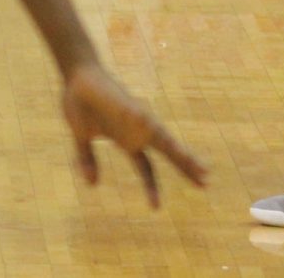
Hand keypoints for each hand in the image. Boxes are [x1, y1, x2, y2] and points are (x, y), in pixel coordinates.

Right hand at [62, 63, 206, 207]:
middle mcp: (136, 130)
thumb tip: (92, 184)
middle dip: (186, 166)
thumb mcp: (82, 138)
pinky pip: (142, 117)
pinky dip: (151, 127)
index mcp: (127, 140)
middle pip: (167, 151)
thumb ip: (88, 159)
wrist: (77, 76)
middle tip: (206, 181)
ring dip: (178, 150)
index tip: (155, 208)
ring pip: (162, 137)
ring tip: (195, 165)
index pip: (146, 168)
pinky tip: (158, 134)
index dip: (151, 187)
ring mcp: (135, 117)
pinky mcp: (127, 105)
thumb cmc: (82, 103)